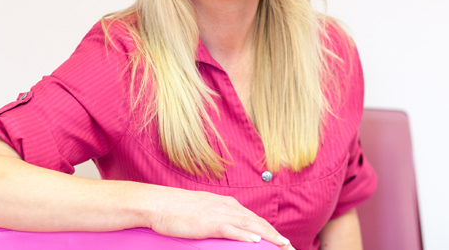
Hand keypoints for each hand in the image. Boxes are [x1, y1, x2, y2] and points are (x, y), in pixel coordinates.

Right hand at [145, 185, 292, 247]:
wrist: (159, 203)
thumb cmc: (177, 209)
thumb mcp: (202, 212)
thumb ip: (218, 217)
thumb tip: (228, 227)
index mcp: (225, 203)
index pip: (253, 218)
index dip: (269, 229)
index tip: (281, 240)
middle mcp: (226, 206)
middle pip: (256, 221)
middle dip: (275, 235)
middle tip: (289, 246)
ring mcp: (218, 213)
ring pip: (249, 225)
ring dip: (268, 236)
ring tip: (283, 245)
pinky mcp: (209, 222)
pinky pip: (231, 229)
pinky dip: (245, 235)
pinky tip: (257, 241)